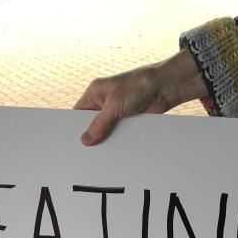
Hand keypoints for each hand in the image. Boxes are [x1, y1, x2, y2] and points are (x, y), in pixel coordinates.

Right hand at [74, 51, 207, 145]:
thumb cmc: (138, 85)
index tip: (72, 142)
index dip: (74, 127)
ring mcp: (116, 113)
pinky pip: (118, 134)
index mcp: (95, 93)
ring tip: (100, 153)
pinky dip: (118, 141)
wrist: (164, 87)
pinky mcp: (127, 121)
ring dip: (106, 140)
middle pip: (91, 125)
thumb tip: (86, 140)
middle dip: (91, 136)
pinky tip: (115, 150)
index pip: (78, 113)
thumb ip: (99, 124)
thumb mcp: (114, 105)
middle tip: (86, 151)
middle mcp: (103, 103)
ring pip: (105, 131)